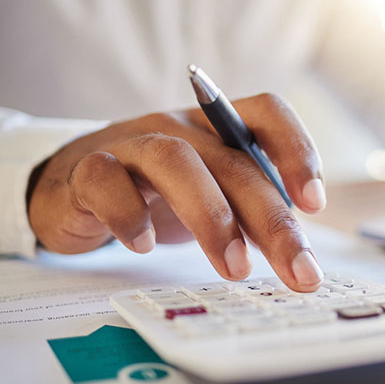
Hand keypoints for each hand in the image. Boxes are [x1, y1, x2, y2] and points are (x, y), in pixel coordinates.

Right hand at [27, 94, 326, 291]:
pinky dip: (129, 214)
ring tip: (234, 268)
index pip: (267, 112)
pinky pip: (106, 181)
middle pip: (233, 161)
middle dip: (272, 220)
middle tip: (298, 270)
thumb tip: (298, 253)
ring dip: (211, 217)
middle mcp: (179, 127)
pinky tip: (144, 246)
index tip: (314, 204)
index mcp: (217, 127)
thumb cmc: (154, 193)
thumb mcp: (210, 196)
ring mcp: (131, 143)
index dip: (297, 149)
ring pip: (175, 161)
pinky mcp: (86, 169)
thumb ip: (249, 212)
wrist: (70, 187)